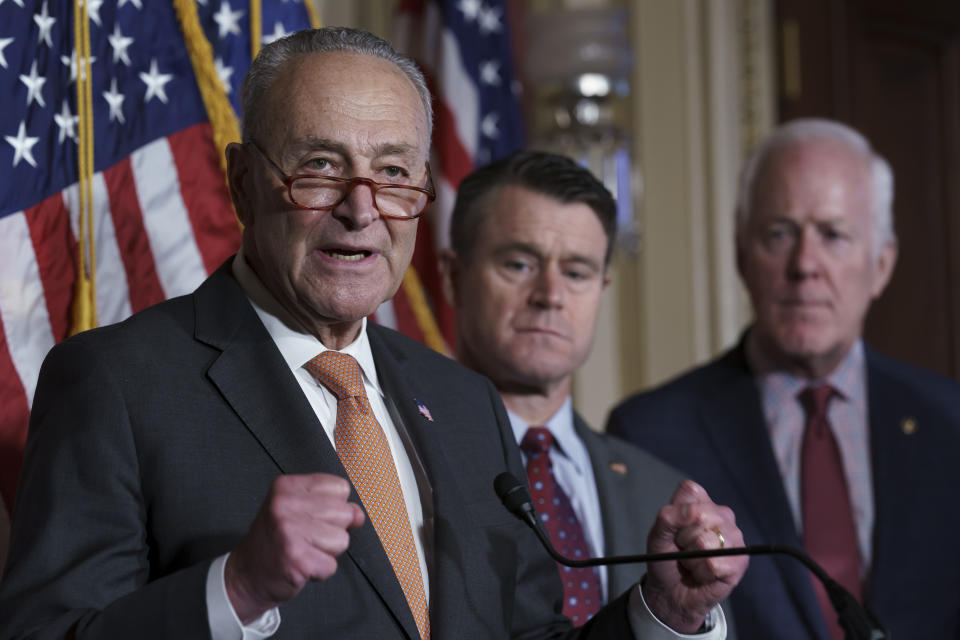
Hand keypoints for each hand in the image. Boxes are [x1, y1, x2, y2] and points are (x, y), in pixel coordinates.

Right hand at [225, 473, 364, 622]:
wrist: (246, 575)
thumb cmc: (275, 541)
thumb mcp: (299, 511)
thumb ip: (332, 506)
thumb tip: (358, 515)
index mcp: (287, 486)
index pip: (340, 487)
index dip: (333, 507)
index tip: (311, 518)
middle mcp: (285, 504)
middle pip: (345, 513)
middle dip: (332, 530)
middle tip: (305, 538)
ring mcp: (289, 531)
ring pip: (342, 540)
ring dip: (327, 552)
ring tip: (303, 550)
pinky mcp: (296, 559)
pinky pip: (332, 565)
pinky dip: (320, 571)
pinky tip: (300, 565)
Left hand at [641, 480, 747, 633]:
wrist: (671, 591)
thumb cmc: (667, 558)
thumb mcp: (658, 534)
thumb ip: (669, 517)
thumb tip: (693, 513)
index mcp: (702, 502)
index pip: (691, 491)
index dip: (677, 512)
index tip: (674, 527)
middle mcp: (722, 515)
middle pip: (699, 516)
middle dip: (684, 538)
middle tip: (684, 548)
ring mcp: (734, 537)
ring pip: (706, 542)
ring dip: (691, 558)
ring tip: (692, 561)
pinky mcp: (740, 560)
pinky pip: (714, 564)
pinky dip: (701, 573)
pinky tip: (702, 574)